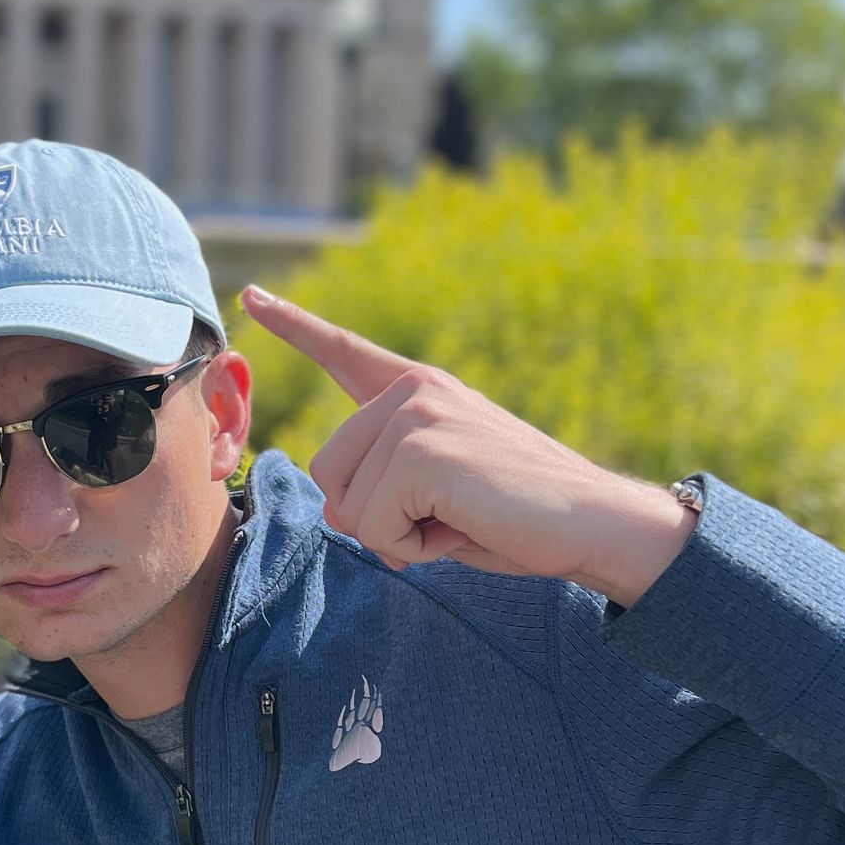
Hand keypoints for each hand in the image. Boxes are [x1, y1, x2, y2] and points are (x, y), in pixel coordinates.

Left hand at [238, 287, 694, 605]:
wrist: (593, 522)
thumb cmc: (517, 515)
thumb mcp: (435, 494)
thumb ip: (380, 485)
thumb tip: (336, 509)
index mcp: (418, 390)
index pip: (344, 351)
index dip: (294, 326)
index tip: (252, 297)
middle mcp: (412, 391)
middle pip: (328, 471)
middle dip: (373, 516)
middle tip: (442, 519)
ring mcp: (417, 415)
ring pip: (348, 504)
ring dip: (396, 536)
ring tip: (457, 521)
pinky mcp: (423, 452)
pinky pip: (373, 525)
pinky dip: (410, 548)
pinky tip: (460, 530)